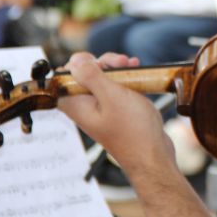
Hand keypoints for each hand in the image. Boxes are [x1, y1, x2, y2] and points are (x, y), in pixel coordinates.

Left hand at [58, 52, 175, 173]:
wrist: (153, 155)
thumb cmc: (133, 130)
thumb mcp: (112, 97)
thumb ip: (91, 76)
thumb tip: (75, 61)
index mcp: (77, 105)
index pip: (63, 78)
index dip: (77, 64)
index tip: (95, 62)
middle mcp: (86, 106)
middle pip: (84, 74)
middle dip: (101, 63)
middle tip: (119, 63)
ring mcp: (103, 108)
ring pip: (102, 78)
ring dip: (116, 68)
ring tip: (132, 64)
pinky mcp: (118, 110)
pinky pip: (116, 87)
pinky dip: (125, 77)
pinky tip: (137, 71)